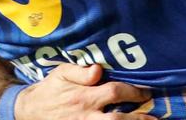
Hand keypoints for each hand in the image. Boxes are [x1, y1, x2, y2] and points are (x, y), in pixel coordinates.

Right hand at [14, 63, 150, 119]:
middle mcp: (86, 114)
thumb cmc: (50, 89)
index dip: (132, 92)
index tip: (146, 91)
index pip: (113, 92)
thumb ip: (80, 71)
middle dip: (138, 118)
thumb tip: (98, 70)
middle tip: (154, 116)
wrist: (31, 110)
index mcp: (83, 96)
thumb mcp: (61, 73)